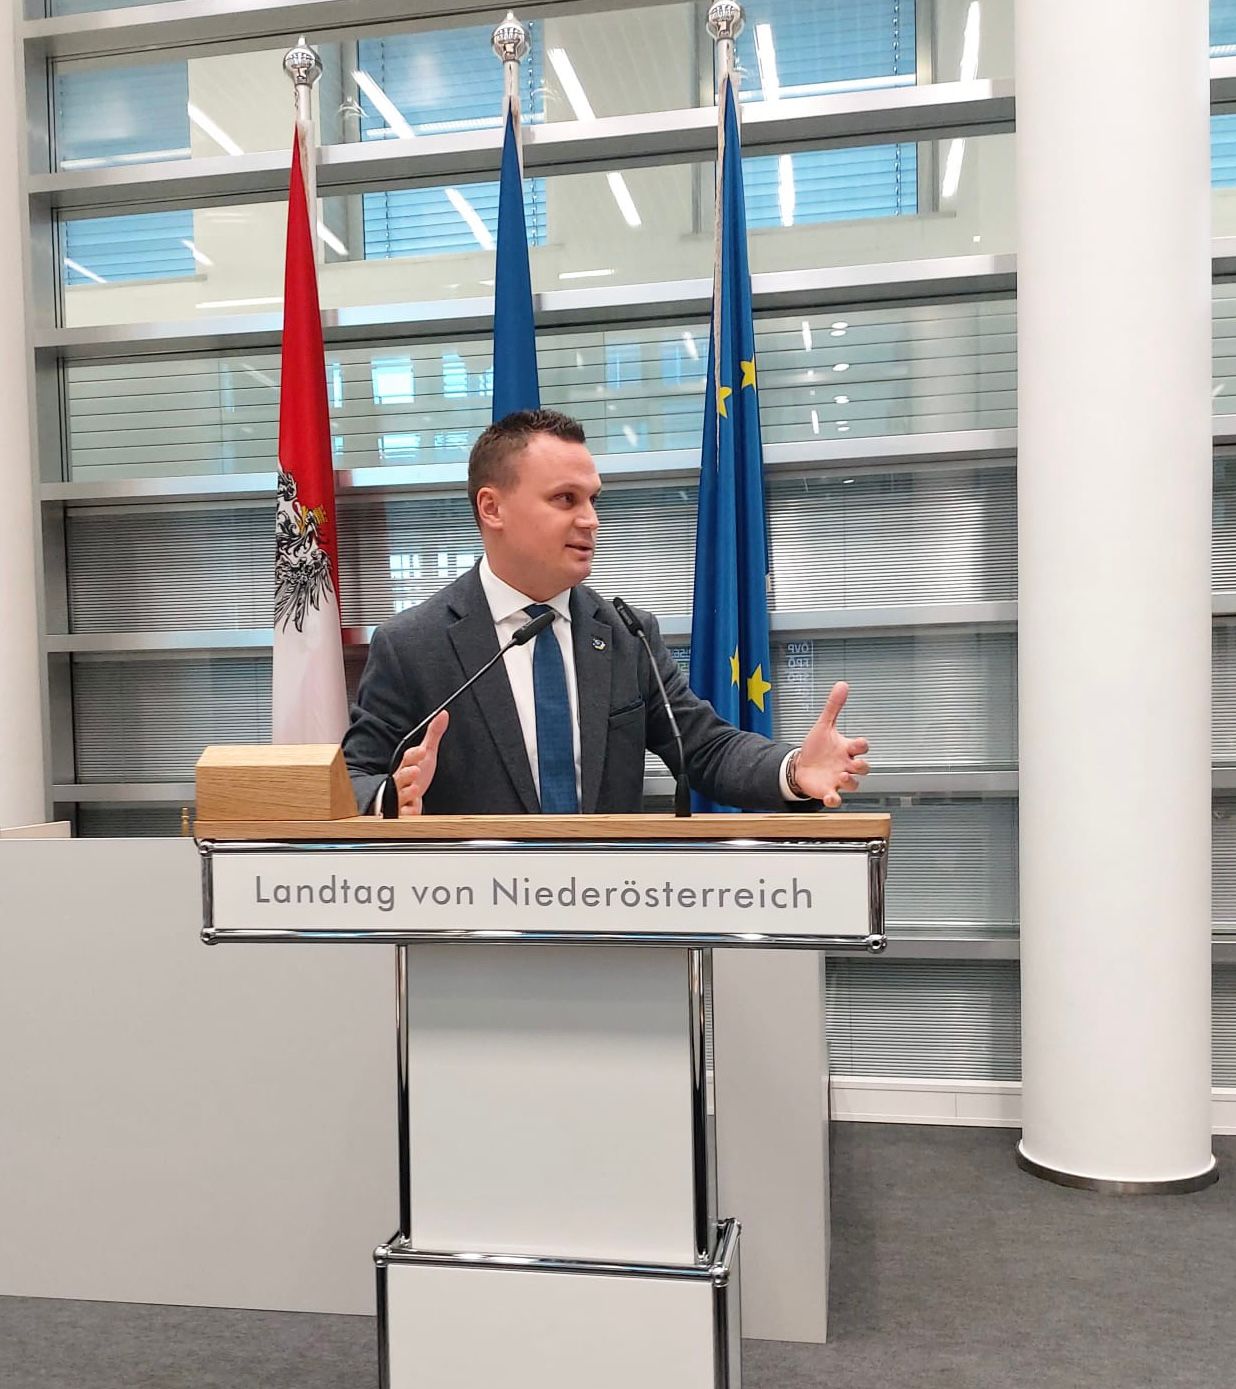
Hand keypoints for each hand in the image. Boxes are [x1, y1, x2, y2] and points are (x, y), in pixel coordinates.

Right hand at [392, 711, 448, 816]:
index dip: (414, 754)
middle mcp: (400, 780)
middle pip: (400, 776)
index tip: (423, 751)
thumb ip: (434, 734)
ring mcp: (399, 796)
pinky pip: (402, 813)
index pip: (408, 757)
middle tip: (416, 771)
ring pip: (398, 794)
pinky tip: (412, 810)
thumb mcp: (427, 754)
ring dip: (406, 792)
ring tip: (415, 788)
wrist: (410, 796)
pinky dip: (407, 812)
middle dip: (406, 774)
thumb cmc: (417, 774)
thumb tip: (443, 714)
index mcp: (407, 765)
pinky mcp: (401, 811)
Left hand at [795, 682, 869, 808]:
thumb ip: (833, 706)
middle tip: (853, 764)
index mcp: (846, 749)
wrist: (801, 766)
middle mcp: (845, 765)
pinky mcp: (828, 791)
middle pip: (863, 768)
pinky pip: (836, 799)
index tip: (858, 744)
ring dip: (850, 782)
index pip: (861, 747)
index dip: (862, 746)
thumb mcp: (824, 725)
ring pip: (853, 785)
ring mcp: (838, 779)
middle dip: (862, 766)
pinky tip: (830, 797)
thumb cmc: (816, 747)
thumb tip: (842, 685)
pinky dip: (834, 800)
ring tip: (842, 776)